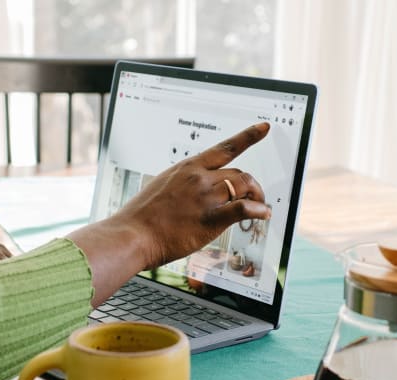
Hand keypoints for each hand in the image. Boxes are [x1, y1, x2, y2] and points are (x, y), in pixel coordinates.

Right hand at [117, 122, 270, 267]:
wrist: (133, 234)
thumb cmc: (141, 216)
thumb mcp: (161, 187)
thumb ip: (182, 186)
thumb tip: (192, 193)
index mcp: (187, 168)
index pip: (224, 148)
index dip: (248, 137)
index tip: (263, 128)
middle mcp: (200, 178)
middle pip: (239, 173)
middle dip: (251, 185)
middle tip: (254, 197)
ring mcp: (206, 197)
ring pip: (245, 186)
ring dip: (257, 197)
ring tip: (259, 207)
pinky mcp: (211, 218)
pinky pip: (244, 208)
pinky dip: (258, 210)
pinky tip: (262, 215)